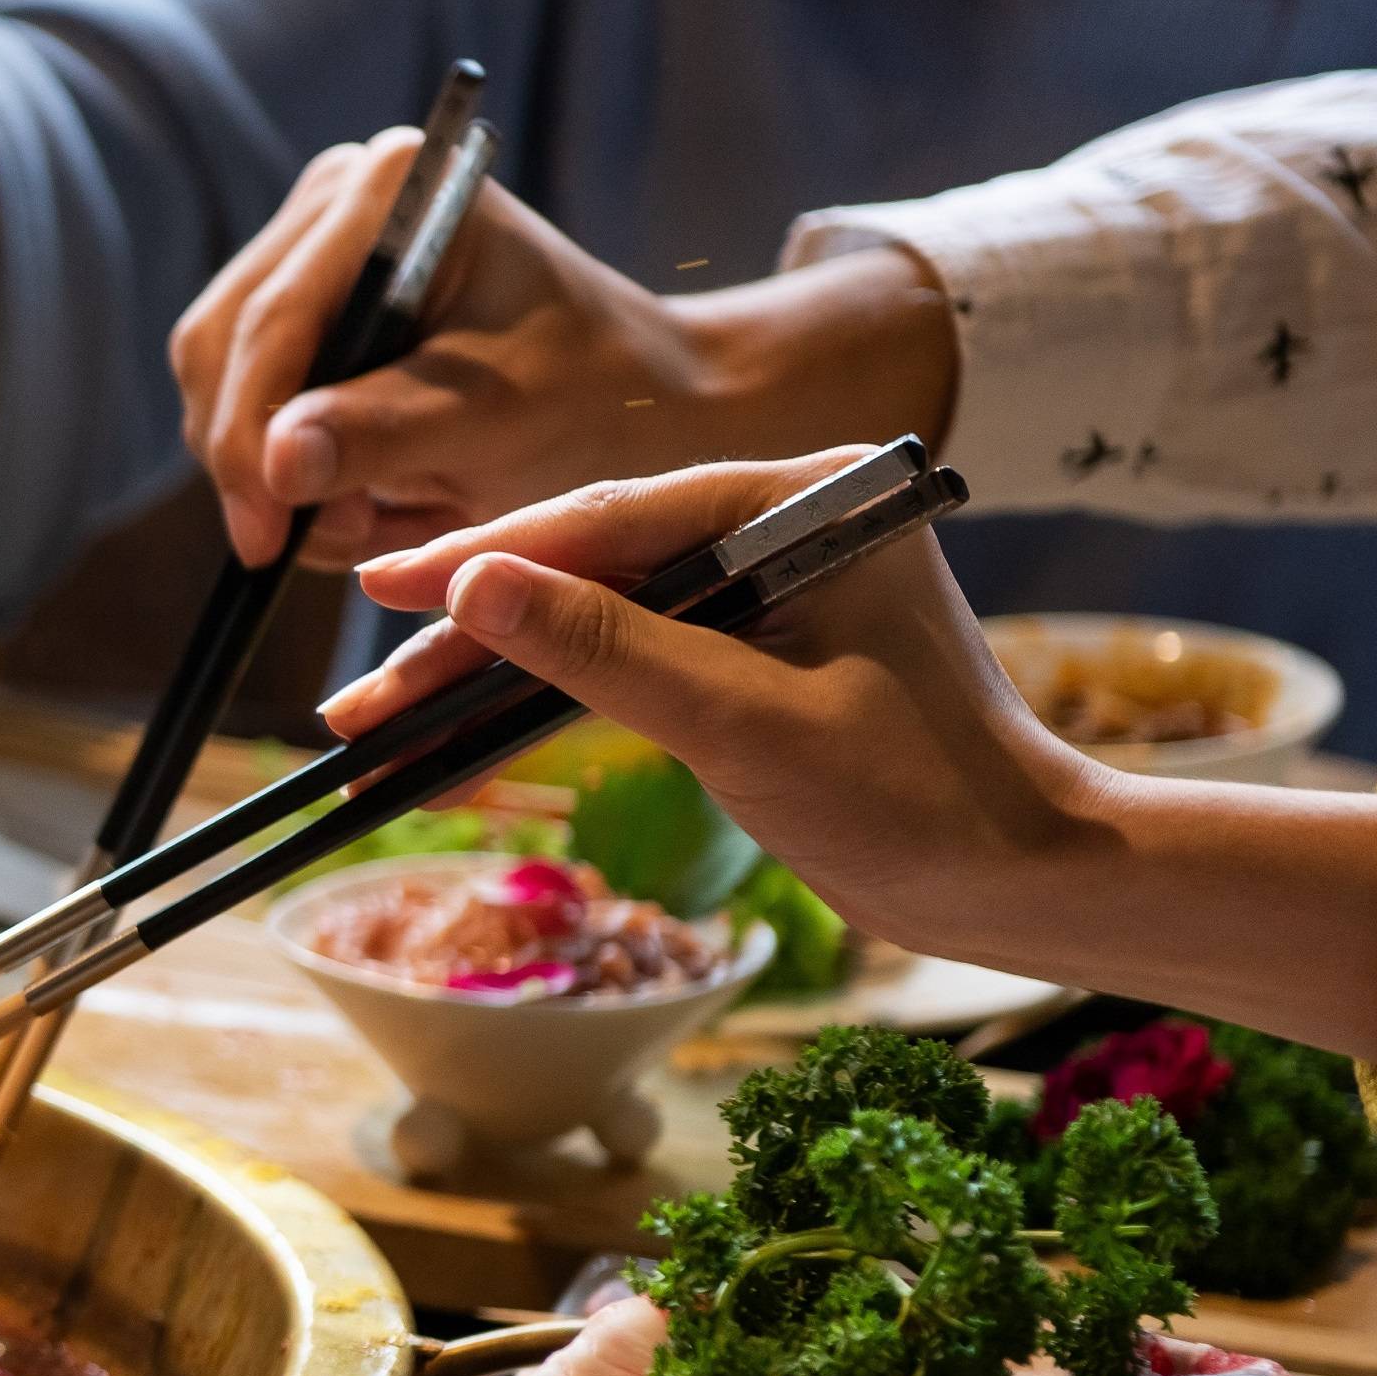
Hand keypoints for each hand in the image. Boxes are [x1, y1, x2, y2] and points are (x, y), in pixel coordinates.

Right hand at [171, 139, 959, 568]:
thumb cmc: (595, 401)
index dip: (248, 437)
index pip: (273, 322)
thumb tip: (273, 464)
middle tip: (326, 540)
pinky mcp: (307, 300)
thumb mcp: (495, 423)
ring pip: (223, 378)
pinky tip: (364, 494)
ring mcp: (314, 244)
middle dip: (259, 458)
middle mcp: (339, 196)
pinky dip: (293, 462)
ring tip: (369, 519)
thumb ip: (382, 435)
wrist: (645, 400)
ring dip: (276, 469)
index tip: (264, 538)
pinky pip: (251, 395)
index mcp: (394, 190)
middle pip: (224, 344)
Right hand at [322, 454, 1098, 962]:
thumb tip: (474, 584)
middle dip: (467, 626)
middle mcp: (779, 517)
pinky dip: (544, 691)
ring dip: (489, 667)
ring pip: (591, 608)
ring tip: (381, 715)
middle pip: (586, 559)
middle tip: (360, 681)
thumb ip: (606, 649)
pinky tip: (461, 724)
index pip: (611, 517)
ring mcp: (762, 580)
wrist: (1017, 877)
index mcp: (801, 498)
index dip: (488, 558)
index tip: (385, 584)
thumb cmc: (915, 798)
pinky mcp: (749, 641)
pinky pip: (623, 651)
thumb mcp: (746, 723)